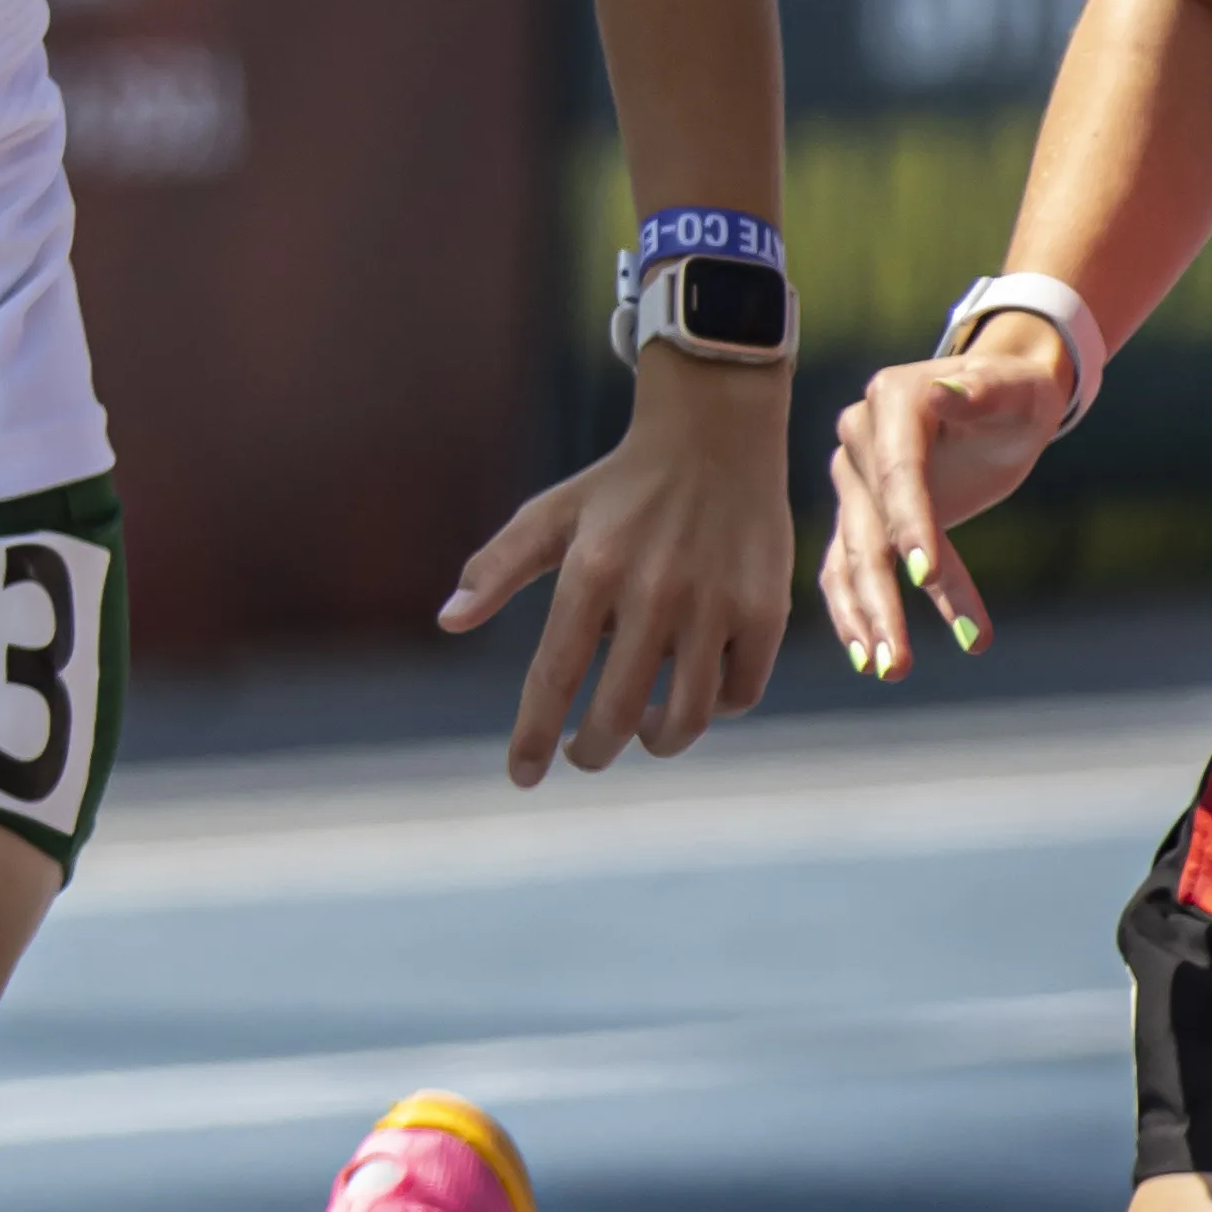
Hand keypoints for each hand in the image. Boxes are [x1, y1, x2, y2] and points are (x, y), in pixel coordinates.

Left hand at [438, 353, 793, 786]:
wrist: (715, 434)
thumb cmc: (619, 486)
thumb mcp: (549, 516)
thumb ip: (496, 568)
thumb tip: (447, 622)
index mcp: (591, 570)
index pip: (554, 676)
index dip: (535, 736)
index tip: (523, 777)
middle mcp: (653, 590)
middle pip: (619, 711)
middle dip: (593, 749)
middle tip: (584, 755)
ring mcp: (714, 601)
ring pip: (689, 714)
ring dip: (659, 741)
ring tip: (643, 733)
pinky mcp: (765, 607)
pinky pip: (741, 690)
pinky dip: (716, 708)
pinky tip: (696, 699)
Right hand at [819, 315, 1068, 678]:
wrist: (997, 398)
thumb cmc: (1015, 394)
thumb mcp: (1015, 391)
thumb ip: (982, 391)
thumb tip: (946, 392)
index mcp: (892, 401)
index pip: (899, 472)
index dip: (911, 523)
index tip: (927, 576)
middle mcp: (859, 439)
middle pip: (869, 528)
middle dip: (884, 598)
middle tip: (901, 660)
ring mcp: (854, 480)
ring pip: (853, 558)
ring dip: (868, 617)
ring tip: (891, 669)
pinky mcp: (860, 514)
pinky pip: (850, 568)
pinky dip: (859, 612)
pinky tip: (872, 657)